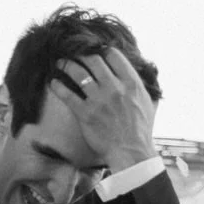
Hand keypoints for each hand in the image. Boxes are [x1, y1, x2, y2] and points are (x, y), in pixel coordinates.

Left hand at [50, 45, 156, 171]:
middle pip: (93, 60)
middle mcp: (114, 87)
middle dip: (81, 54)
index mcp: (131, 83)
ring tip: (61, 63)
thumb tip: (145, 73)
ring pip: (78, 73)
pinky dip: (58, 86)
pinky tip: (54, 82)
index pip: (113, 55)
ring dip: (67, 65)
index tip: (97, 51)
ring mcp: (98, 100)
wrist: (131, 152)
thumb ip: (142, 86)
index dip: (103, 50)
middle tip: (74, 53)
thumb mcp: (149, 102)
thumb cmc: (141, 130)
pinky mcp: (85, 113)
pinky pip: (67, 95)